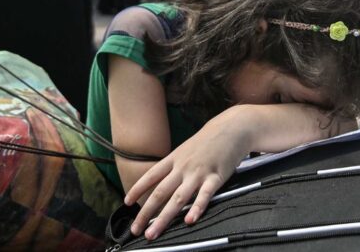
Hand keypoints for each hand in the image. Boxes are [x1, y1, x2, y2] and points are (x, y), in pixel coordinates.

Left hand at [125, 108, 251, 239]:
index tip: (126, 203)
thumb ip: (176, 165)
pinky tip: (189, 220)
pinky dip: (196, 208)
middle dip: (146, 213)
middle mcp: (183, 167)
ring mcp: (198, 173)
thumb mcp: (187, 149)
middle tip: (136, 229)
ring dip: (163, 218)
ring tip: (153, 232)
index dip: (137, 189)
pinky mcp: (216, 177)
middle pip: (160, 193)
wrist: (232, 128)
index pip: (151, 176)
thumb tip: (164, 182)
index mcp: (174, 159)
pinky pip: (204, 195)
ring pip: (178, 198)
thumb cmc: (210, 140)